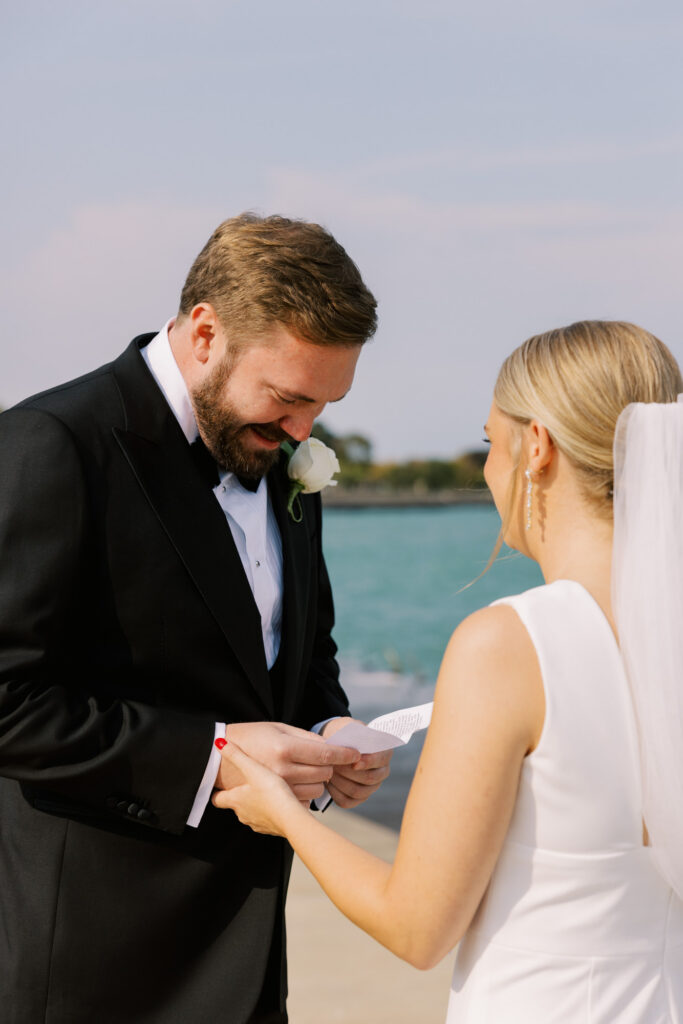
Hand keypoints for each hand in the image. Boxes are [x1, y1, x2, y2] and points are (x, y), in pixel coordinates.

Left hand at [213, 741, 304, 835]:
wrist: (292, 819)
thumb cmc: (272, 794)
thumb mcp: (253, 770)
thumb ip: (236, 755)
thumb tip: (219, 743)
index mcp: (236, 800)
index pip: (217, 799)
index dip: (216, 792)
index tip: (217, 787)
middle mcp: (244, 814)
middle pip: (236, 805)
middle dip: (240, 795)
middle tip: (246, 784)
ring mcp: (258, 823)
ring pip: (252, 812)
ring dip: (256, 803)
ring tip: (266, 792)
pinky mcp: (272, 828)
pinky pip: (267, 819)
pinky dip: (270, 811)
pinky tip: (280, 803)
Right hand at [214, 721, 359, 804]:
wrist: (219, 760)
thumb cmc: (251, 736)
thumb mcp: (278, 728)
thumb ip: (306, 737)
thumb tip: (332, 746)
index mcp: (284, 749)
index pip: (324, 754)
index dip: (343, 754)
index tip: (356, 754)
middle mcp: (282, 771)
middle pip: (324, 774)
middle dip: (330, 767)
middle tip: (326, 760)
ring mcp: (277, 790)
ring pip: (316, 790)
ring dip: (319, 781)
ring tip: (309, 771)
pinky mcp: (273, 802)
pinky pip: (303, 801)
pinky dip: (306, 793)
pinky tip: (298, 783)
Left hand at [321, 717, 392, 808]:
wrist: (334, 743)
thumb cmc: (343, 734)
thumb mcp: (348, 726)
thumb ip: (354, 732)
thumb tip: (356, 744)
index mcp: (384, 752)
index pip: (381, 759)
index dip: (369, 762)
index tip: (355, 762)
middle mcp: (382, 771)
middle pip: (369, 778)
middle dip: (349, 772)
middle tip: (334, 765)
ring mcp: (371, 787)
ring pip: (358, 791)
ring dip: (341, 782)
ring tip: (329, 772)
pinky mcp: (358, 797)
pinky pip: (347, 801)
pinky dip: (335, 793)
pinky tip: (328, 783)